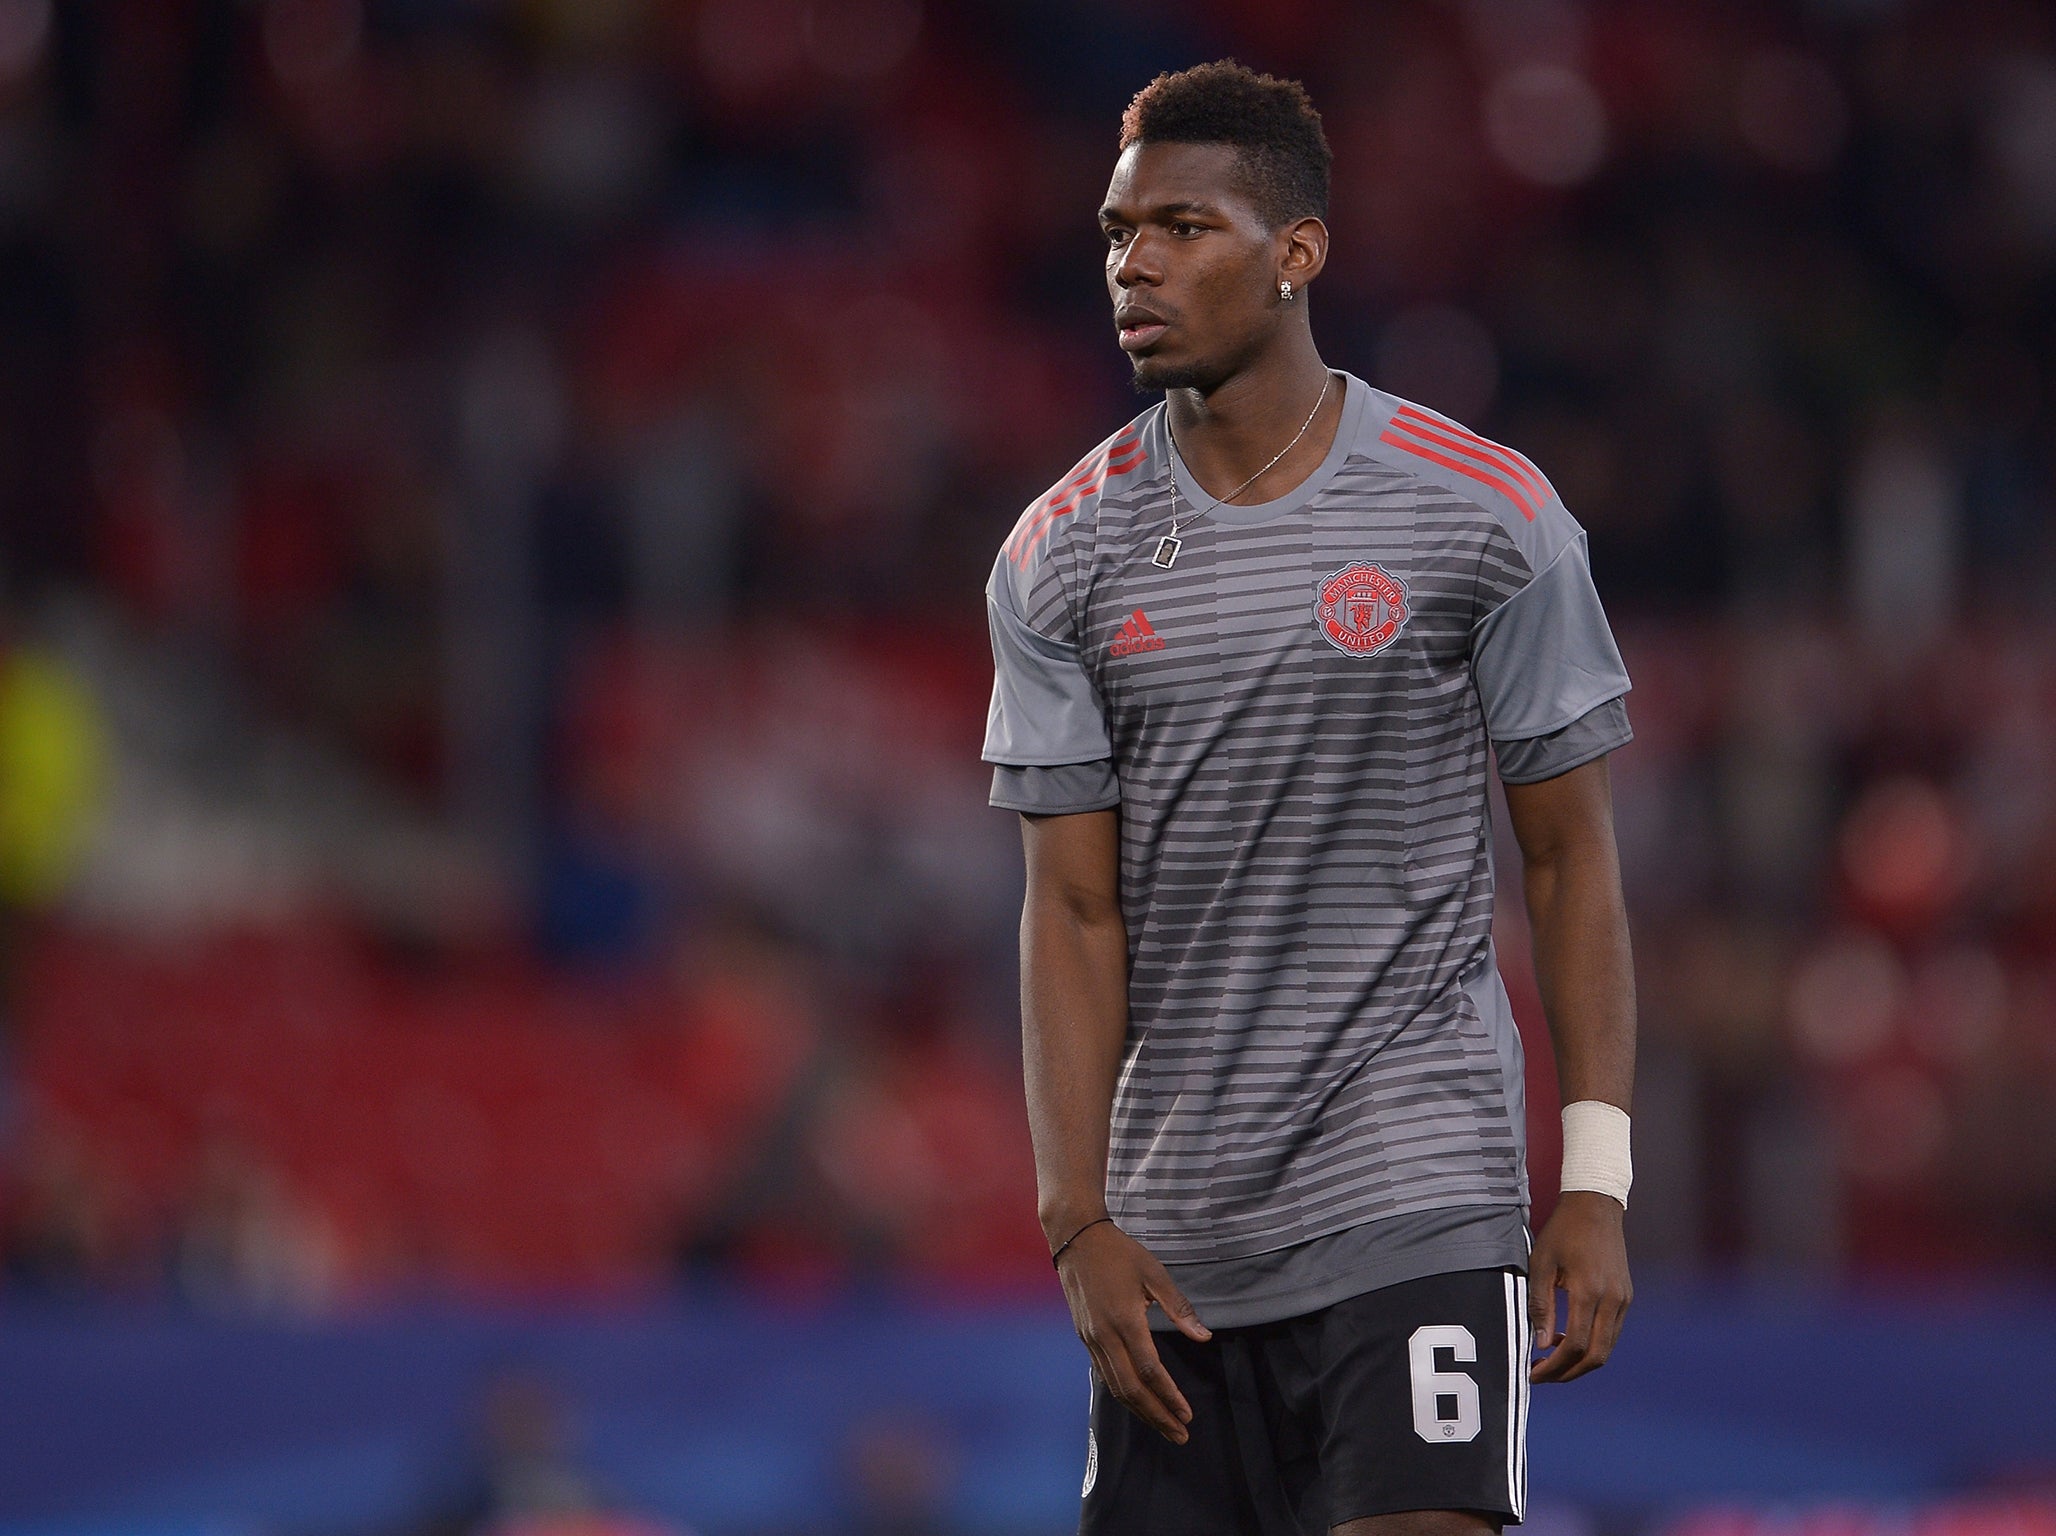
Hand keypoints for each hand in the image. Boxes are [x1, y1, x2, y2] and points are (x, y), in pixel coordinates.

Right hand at [1054, 1219, 1212, 1442]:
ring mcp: (1091, 1339)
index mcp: (1125, 1320)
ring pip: (1116, 1386)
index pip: (1150, 1370)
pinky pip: (1105, 1374)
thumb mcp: (1154, 1274)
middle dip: (1156, 1415)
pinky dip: (1123, 1394)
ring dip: (1140, 1411)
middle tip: (1179, 1434)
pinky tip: (1137, 1402)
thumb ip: (1179, 1308)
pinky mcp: (1085, 1337)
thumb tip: (1204, 1337)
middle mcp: (1105, 1336)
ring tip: (1162, 1426)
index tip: (1187, 1415)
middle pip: (1132, 1388)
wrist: (1076, 1240)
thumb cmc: (1120, 1253)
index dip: (1169, 1396)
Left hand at [1527, 1190, 1631, 1382]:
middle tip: (1542, 1375)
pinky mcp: (1626, 1297)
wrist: (1596, 1206)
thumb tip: (1541, 1345)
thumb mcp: (1541, 1263)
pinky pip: (1611, 1333)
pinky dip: (1591, 1345)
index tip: (1532, 1373)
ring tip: (1551, 1361)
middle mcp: (1612, 1301)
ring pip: (1607, 1348)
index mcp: (1589, 1291)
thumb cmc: (1563, 1231)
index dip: (1553, 1366)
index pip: (1574, 1345)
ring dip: (1580, 1362)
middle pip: (1596, 1356)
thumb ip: (1540, 1305)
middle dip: (1568, 1373)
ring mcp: (1623, 1300)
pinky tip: (1567, 1339)